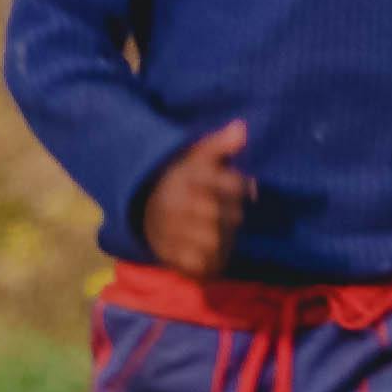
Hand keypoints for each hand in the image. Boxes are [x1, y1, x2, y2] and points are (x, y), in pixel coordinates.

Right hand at [137, 120, 254, 276]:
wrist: (144, 205)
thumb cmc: (183, 178)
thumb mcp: (197, 155)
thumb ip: (220, 144)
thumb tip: (241, 128)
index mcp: (184, 177)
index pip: (225, 184)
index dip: (241, 187)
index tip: (248, 187)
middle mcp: (175, 205)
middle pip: (221, 214)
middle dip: (233, 213)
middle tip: (232, 212)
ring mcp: (171, 231)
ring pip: (213, 240)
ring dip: (225, 237)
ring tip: (223, 229)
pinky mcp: (169, 255)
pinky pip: (200, 263)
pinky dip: (212, 260)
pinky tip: (214, 248)